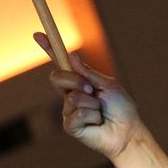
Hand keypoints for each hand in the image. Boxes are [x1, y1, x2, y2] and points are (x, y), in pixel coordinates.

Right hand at [34, 32, 143, 160]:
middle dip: (75, 80)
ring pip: (71, 97)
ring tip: (101, 112)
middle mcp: (71, 95)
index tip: (38, 34)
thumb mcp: (108, 86)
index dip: (49, 49)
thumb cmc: (121, 109)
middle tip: (92, 90)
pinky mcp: (70, 125)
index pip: (61, 65)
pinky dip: (91, 116)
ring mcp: (69, 110)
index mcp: (80, 83)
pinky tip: (97, 123)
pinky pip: (75, 113)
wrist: (128, 132)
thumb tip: (71, 55)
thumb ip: (88, 73)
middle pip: (57, 77)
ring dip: (92, 103)